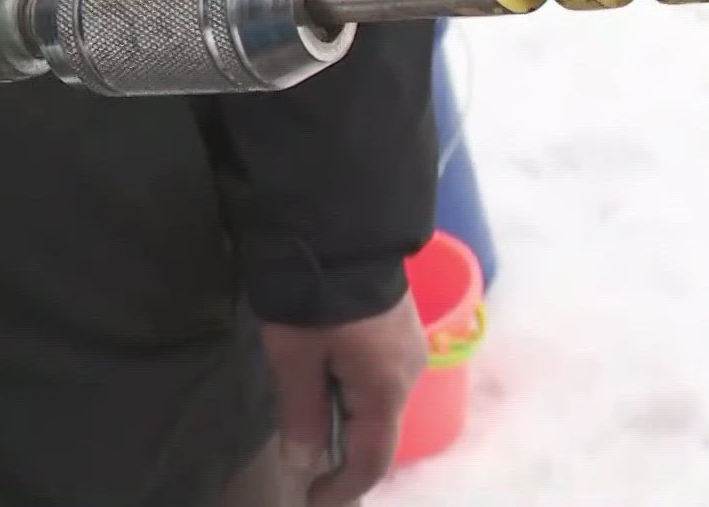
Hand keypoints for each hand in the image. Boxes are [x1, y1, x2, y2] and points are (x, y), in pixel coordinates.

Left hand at [262, 293, 428, 506]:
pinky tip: (329, 382)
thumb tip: (305, 462)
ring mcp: (412, 350)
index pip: (372, 460)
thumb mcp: (296, 359)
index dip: (343, 489)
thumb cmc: (317, 300)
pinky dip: (356, 394)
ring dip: (350, 421)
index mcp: (386, 389)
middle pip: (380, 432)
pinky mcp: (404, 331)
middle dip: (345, 455)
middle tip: (306, 463)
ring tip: (312, 418)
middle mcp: (410, 375)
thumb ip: (302, 415)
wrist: (344, 230)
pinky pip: (382, 379)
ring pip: (381, 405)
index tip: (312, 501)